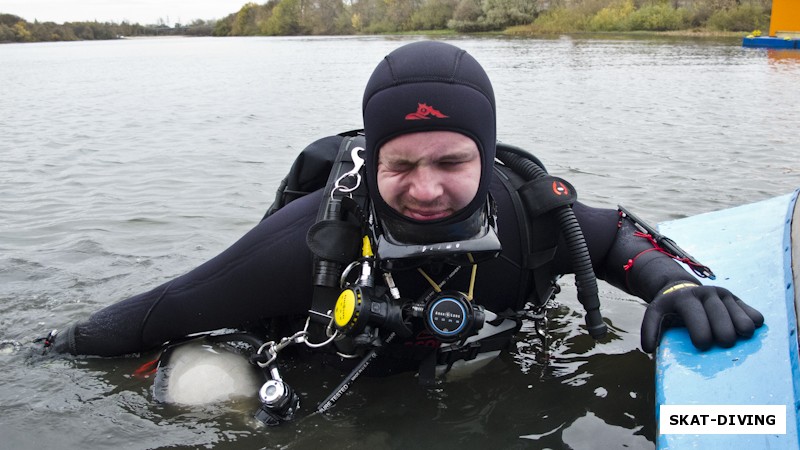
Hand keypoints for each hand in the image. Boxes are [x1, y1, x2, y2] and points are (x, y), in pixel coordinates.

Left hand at [640, 282, 763, 352]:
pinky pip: (754, 314)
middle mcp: (706, 293)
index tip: (702, 346)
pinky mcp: (737, 300)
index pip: (695, 316)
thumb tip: (649, 348)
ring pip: (740, 316)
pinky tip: (745, 331)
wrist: (683, 290)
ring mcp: (724, 295)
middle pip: (721, 318)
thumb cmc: (670, 310)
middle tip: (722, 344)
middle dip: (723, 335)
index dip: (701, 333)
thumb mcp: (656, 314)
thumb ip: (649, 329)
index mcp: (685, 298)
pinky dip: (753, 324)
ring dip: (741, 331)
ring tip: (738, 337)